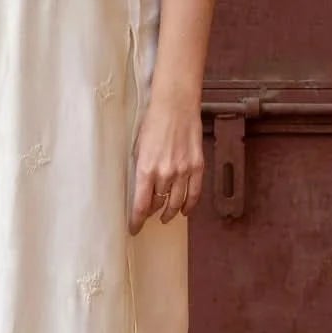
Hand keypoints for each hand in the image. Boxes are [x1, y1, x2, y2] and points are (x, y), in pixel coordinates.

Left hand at [129, 95, 204, 233]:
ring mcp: (183, 171)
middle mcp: (165, 174)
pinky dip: (189, 204)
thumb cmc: (154, 122)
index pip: (141, 205)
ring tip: (165, 217)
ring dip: (170, 212)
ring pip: (176, 202)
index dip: (137, 220)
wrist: (176, 105)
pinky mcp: (197, 166)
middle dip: (152, 212)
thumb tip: (140, 187)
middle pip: (158, 204)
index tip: (134, 228)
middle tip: (149, 216)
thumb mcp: (138, 147)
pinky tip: (184, 210)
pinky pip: (194, 193)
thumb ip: (140, 169)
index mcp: (146, 169)